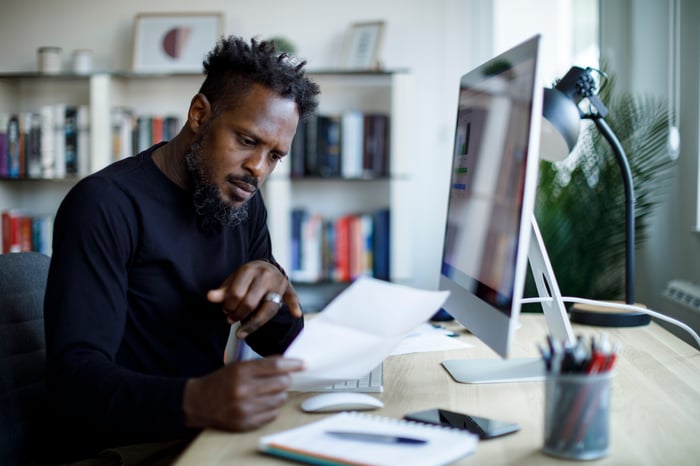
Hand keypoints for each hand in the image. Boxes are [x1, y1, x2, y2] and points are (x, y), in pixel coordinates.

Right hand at [183, 357, 303, 430]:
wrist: (198, 403)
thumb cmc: (221, 382)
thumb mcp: (238, 366)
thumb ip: (262, 365)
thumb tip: (288, 363)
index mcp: (241, 372)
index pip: (275, 366)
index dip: (293, 364)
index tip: (303, 364)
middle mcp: (243, 390)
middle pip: (281, 383)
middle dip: (286, 379)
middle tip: (283, 379)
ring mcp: (245, 409)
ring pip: (280, 400)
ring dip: (279, 394)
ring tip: (269, 392)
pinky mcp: (246, 424)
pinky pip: (272, 415)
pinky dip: (272, 408)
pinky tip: (262, 403)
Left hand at [206, 260, 301, 338]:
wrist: (266, 266)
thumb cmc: (246, 277)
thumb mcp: (233, 280)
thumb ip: (223, 291)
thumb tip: (210, 297)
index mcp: (249, 269)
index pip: (236, 294)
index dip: (228, 306)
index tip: (225, 310)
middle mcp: (265, 275)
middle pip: (250, 303)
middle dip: (238, 315)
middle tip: (231, 319)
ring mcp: (278, 282)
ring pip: (267, 308)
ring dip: (253, 323)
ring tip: (241, 332)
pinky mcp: (288, 288)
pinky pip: (292, 298)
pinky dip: (294, 306)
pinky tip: (296, 314)